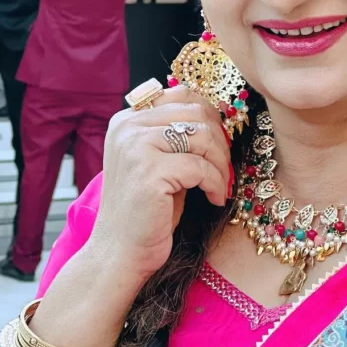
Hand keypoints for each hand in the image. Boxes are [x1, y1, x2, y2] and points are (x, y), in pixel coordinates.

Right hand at [88, 80, 231, 283]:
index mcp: (127, 119)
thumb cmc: (147, 210)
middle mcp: (127, 126)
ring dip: (221, 163)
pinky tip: (214, 200)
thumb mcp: (160, 162)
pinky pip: (200, 166)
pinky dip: (216, 184)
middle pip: (196, 112)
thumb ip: (178, 135)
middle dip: (221, 141)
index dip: (211, 117)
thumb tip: (221, 115)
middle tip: (226, 168)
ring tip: (221, 185)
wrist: (120, 251)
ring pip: (202, 136)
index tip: (221, 144)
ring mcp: (135, 146)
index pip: (182, 95)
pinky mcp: (148, 171)